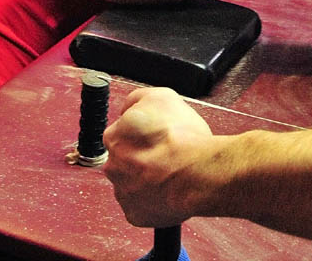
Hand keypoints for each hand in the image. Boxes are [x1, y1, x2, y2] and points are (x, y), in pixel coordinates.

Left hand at [103, 87, 212, 227]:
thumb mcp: (161, 96)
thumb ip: (137, 100)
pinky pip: (142, 206)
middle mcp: (113, 165)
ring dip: (148, 178)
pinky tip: (170, 188)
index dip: (144, 133)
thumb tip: (129, 107)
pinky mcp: (135, 214)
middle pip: (126, 159)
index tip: (158, 135)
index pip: (122, 132)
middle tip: (167, 153)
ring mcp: (123, 192)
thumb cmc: (182, 136)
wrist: (198, 172)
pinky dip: (154, 200)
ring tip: (173, 171)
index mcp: (114, 137)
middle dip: (143, 156)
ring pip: (133, 183)